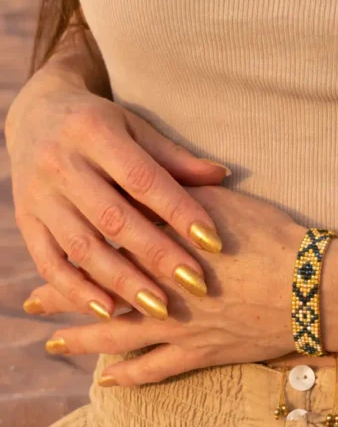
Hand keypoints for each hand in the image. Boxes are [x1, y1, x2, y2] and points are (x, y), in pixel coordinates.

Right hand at [6, 67, 230, 321]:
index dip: (179, 212)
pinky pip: (49, 263)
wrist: (34, 114)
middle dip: (157, 255)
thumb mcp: (136, 129)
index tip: (214, 242)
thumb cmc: (102, 125)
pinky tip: (109, 312)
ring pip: (82, 247)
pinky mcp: (26, 222)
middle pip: (113, 218)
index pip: (143, 179)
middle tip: (196, 285)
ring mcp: (39, 195)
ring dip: (122, 282)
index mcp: (94, 132)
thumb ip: (175, 159)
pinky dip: (77, 291)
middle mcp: (60, 163)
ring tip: (159, 309)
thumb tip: (223, 176)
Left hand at [39, 186, 306, 383]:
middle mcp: (162, 291)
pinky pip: (157, 370)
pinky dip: (130, 376)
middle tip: (30, 303)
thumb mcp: (223, 204)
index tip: (44, 251)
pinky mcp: (202, 353)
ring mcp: (180, 327)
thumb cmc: (274, 240)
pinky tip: (108, 382)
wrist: (312, 288)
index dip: (73, 251)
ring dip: (83, 339)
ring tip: (54, 344)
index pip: (107, 250)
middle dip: (63, 298)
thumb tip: (143, 187)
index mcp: (164, 249)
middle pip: (101, 294)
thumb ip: (178, 197)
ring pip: (118, 337)